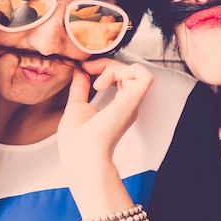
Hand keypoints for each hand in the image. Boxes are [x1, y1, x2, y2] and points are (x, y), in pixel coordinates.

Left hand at [57, 58, 153, 173]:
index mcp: (117, 106)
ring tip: (96, 83)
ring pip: (135, 70)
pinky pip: (144, 75)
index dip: (102, 66)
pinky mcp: (132, 102)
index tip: (83, 69)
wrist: (82, 156)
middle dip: (106, 63)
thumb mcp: (76, 106)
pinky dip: (124, 69)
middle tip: (87, 69)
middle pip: (126, 71)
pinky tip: (103, 83)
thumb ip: (80, 87)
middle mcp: (127, 104)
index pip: (119, 77)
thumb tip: (79, 69)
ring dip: (112, 67)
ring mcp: (131, 103)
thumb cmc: (77, 142)